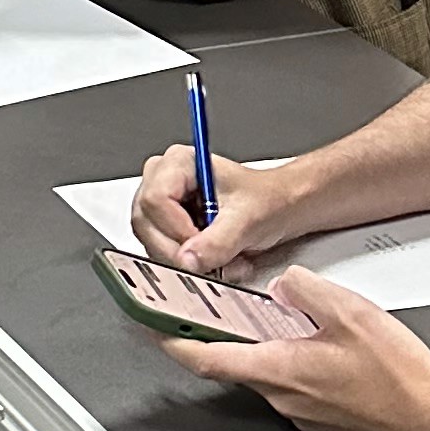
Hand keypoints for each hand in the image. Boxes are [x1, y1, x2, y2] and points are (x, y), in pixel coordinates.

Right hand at [128, 145, 309, 277]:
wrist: (282, 210)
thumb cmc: (269, 199)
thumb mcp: (248, 218)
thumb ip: (218, 240)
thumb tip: (188, 260)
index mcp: (179, 164)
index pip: (155, 199)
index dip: (176, 228)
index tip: (201, 245)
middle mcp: (163, 182)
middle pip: (147, 223)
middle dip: (181, 250)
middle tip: (213, 260)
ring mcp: (163, 208)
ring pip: (152, 244)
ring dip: (189, 261)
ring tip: (224, 259)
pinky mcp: (168, 231)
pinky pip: (163, 255)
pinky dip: (191, 266)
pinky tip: (218, 262)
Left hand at [157, 266, 429, 430]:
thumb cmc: (399, 378)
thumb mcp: (348, 310)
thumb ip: (304, 289)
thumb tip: (286, 286)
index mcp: (278, 369)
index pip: (202, 357)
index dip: (168, 338)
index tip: (146, 321)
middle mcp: (281, 395)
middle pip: (229, 362)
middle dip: (213, 334)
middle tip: (200, 307)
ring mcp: (300, 409)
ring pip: (262, 370)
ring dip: (256, 344)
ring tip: (269, 313)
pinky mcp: (319, 414)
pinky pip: (289, 381)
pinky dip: (285, 358)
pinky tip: (309, 340)